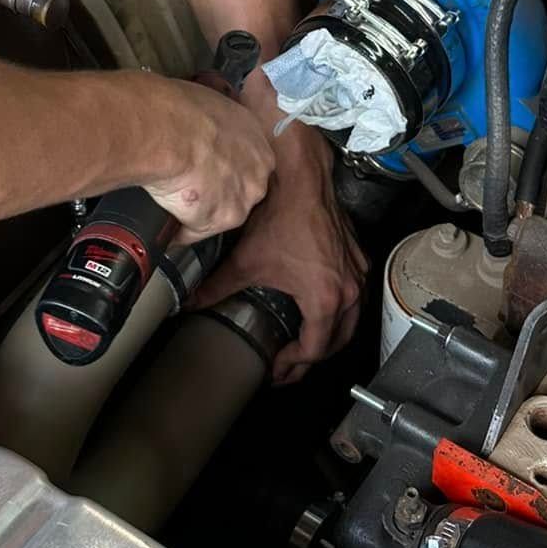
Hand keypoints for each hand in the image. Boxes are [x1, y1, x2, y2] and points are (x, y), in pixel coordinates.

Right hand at [142, 82, 275, 240]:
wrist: (166, 133)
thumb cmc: (176, 109)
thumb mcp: (204, 103)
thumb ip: (211, 123)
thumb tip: (194, 126)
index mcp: (255, 136)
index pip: (245, 159)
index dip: (223, 165)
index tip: (205, 166)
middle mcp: (258, 168)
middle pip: (241, 189)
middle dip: (218, 191)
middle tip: (189, 186)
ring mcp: (243, 197)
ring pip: (220, 212)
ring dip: (199, 211)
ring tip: (171, 202)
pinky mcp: (222, 219)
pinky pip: (195, 230)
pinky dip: (177, 228)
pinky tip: (162, 215)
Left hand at [195, 125, 366, 383]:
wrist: (301, 178)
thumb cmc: (280, 217)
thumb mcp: (245, 260)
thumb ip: (217, 288)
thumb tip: (189, 304)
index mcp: (324, 299)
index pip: (314, 350)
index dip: (293, 365)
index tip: (275, 368)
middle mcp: (348, 291)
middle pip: (337, 341)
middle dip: (313, 358)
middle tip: (288, 367)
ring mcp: (356, 273)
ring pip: (351, 320)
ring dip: (330, 337)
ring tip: (305, 344)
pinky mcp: (357, 257)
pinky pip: (355, 296)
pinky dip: (340, 311)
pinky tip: (322, 308)